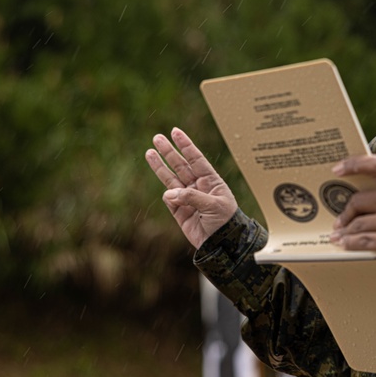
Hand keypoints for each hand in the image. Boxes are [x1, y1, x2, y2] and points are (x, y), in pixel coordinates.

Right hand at [145, 127, 237, 249]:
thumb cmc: (226, 222)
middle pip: (180, 165)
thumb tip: (169, 194)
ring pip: (171, 179)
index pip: (196, 159)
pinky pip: (170, 199)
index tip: (175, 132)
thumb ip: (192, 197)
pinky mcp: (179, 211)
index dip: (186, 145)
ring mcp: (187, 198)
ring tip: (149, 152)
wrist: (222, 245)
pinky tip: (170, 195)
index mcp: (211, 181)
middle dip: (169, 152)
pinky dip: (168, 196)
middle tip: (157, 138)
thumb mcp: (214, 206)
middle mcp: (198, 186)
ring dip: (160, 166)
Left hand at [329, 154, 375, 270]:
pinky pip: (366, 241)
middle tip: (339, 222)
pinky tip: (344, 243)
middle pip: (360, 200)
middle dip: (346, 213)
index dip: (355, 164)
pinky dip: (351, 243)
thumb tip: (349, 187)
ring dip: (345, 232)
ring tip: (338, 235)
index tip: (336, 169)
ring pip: (360, 224)